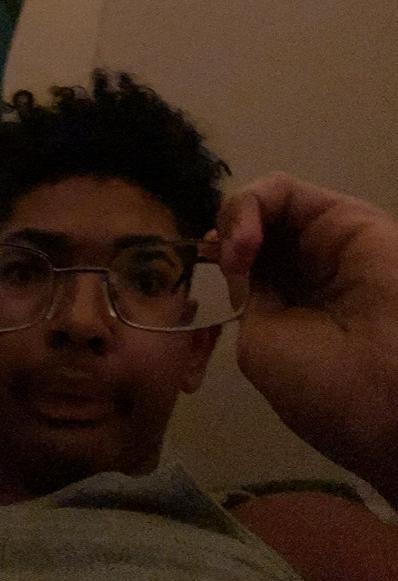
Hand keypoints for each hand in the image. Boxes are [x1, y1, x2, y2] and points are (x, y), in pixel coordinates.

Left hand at [207, 172, 397, 500]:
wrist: (389, 390)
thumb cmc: (324, 386)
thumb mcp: (262, 347)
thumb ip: (248, 298)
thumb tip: (240, 269)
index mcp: (289, 308)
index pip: (241, 263)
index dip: (215, 260)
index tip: (201, 279)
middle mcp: (307, 269)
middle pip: (249, 228)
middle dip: (223, 241)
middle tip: (224, 268)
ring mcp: (325, 240)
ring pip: (262, 205)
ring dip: (234, 223)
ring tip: (237, 258)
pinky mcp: (344, 214)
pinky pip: (281, 190)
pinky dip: (250, 205)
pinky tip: (247, 243)